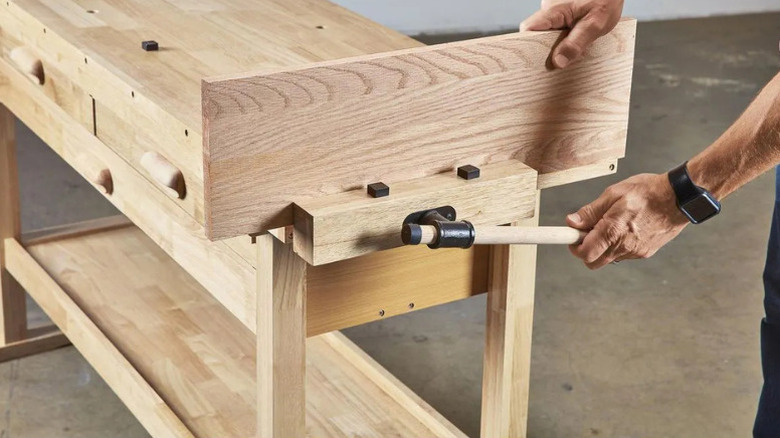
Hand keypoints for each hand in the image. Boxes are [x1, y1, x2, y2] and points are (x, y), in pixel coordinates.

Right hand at [521, 0, 624, 67]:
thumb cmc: (605, 0)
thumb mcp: (595, 23)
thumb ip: (576, 43)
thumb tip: (558, 62)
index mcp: (554, 10)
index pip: (528, 28)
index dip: (528, 45)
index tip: (537, 60)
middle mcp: (549, 9)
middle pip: (536, 34)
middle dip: (547, 48)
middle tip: (563, 57)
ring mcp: (554, 12)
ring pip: (547, 34)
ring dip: (557, 44)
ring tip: (574, 45)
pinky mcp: (561, 15)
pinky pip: (555, 31)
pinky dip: (564, 39)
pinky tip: (576, 39)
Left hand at [567, 173, 689, 269]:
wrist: (680, 198)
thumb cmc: (649, 192)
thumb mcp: (614, 194)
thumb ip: (591, 211)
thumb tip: (572, 222)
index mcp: (613, 231)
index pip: (585, 254)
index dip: (574, 246)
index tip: (572, 236)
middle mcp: (624, 247)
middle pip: (594, 262)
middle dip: (587, 249)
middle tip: (590, 230)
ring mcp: (636, 252)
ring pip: (609, 258)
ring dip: (603, 246)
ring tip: (612, 223)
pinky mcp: (645, 253)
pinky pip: (623, 254)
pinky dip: (618, 245)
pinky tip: (626, 227)